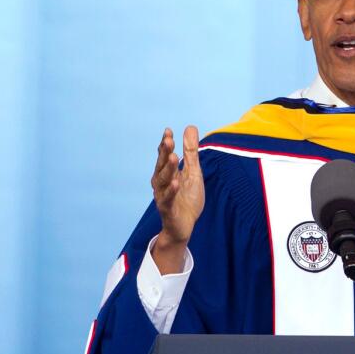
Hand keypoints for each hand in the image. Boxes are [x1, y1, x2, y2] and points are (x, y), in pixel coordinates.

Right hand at [150, 126, 204, 273]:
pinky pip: (168, 199)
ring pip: (163, 181)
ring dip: (168, 169)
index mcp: (167, 173)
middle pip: (161, 166)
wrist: (184, 226)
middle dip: (164, 153)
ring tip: (173, 156)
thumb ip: (191, 152)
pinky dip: (171, 191)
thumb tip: (190, 127)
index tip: (168, 131)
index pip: (164, 156)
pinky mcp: (168, 210)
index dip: (165, 144)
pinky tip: (175, 182)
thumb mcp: (192, 172)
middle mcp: (161, 183)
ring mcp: (163, 196)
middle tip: (168, 139)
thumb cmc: (187, 198)